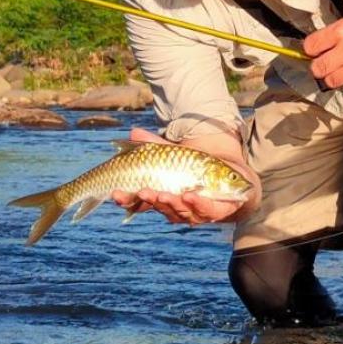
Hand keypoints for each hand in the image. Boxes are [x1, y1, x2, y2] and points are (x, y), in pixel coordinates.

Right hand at [109, 127, 254, 225]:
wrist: (229, 177)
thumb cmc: (196, 166)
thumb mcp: (174, 153)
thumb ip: (155, 144)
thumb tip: (133, 131)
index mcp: (158, 195)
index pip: (136, 200)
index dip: (124, 199)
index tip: (114, 192)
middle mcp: (171, 206)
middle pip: (156, 207)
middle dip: (148, 201)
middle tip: (141, 192)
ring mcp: (191, 212)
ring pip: (177, 212)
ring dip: (169, 204)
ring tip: (162, 194)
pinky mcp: (213, 212)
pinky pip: (204, 211)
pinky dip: (197, 204)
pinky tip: (190, 195)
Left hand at [303, 5, 342, 94]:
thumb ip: (338, 35)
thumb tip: (321, 47)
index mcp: (340, 31)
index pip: (309, 47)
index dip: (311, 51)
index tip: (316, 53)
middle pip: (317, 69)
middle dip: (321, 68)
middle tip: (329, 65)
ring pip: (332, 82)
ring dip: (337, 78)